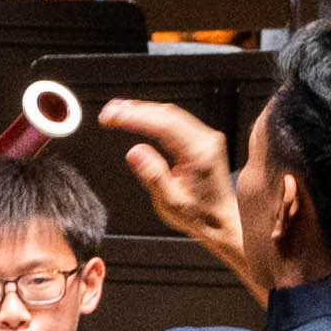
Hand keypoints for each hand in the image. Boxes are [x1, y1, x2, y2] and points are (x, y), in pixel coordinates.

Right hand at [99, 96, 268, 295]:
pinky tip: (139, 116)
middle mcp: (206, 141)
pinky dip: (153, 117)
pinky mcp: (202, 140)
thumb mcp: (171, 202)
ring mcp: (206, 139)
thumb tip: (135, 153)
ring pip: (170, 115)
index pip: (164, 125)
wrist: (222, 220)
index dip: (135, 117)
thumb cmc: (200, 215)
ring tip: (118, 111)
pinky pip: (175, 121)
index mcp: (199, 153)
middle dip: (135, 110)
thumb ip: (153, 176)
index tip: (114, 116)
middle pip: (167, 114)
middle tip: (109, 112)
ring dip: (143, 111)